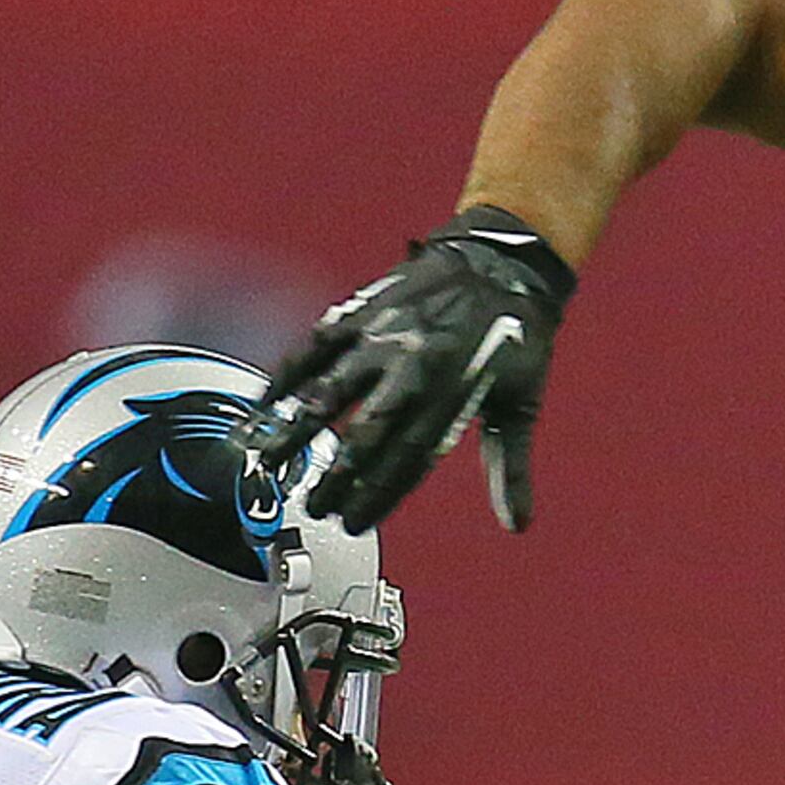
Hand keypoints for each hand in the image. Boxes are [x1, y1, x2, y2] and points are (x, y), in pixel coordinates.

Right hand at [240, 206, 573, 532]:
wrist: (500, 261)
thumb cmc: (512, 333)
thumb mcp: (520, 403)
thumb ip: (511, 468)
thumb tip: (518, 523)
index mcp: (451, 397)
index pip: (405, 461)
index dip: (376, 495)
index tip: (353, 521)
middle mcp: (412, 369)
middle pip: (365, 433)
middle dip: (335, 475)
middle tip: (312, 504)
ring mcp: (382, 338)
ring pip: (329, 391)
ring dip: (295, 430)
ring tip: (267, 461)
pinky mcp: (362, 312)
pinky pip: (315, 347)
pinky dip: (286, 375)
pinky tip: (263, 405)